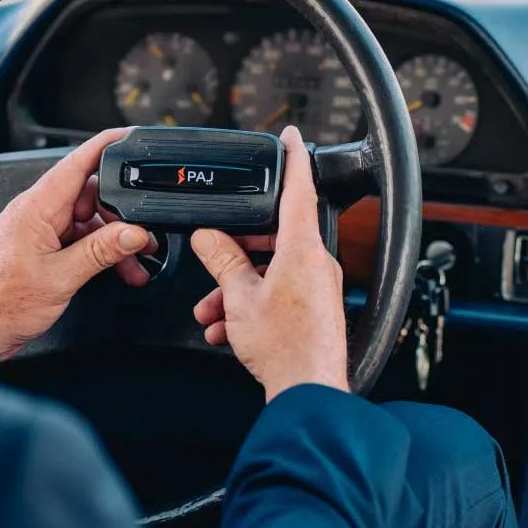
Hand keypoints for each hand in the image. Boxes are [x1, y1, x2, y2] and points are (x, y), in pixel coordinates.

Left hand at [0, 128, 155, 379]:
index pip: (77, 163)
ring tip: (135, 263)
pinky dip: (99, 253)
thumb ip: (101, 252)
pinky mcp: (41, 249)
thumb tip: (134, 233)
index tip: (130, 137)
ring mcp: (39, 231)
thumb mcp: (61, 277)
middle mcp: (37, 213)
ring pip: (87, 222)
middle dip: (121, 214)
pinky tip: (116, 269)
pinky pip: (78, 240)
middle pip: (90, 196)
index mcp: (36, 208)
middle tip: (144, 236)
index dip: (106, 146)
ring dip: (113, 241)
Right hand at [191, 125, 347, 401]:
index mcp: (302, 248)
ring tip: (212, 311)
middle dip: (236, 250)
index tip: (291, 136)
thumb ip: (223, 261)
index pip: (300, 188)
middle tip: (213, 256)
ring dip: (237, 288)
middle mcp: (316, 263)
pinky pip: (278, 294)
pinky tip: (227, 329)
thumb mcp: (239, 297)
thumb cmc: (284, 347)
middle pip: (274, 235)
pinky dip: (251, 306)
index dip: (293, 157)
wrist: (308, 391)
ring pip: (271, 271)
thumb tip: (210, 238)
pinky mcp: (314, 309)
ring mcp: (317, 287)